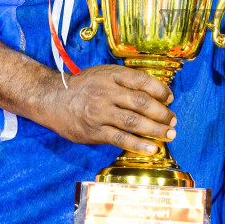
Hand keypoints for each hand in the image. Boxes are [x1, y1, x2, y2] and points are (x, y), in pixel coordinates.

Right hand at [41, 64, 175, 155]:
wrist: (51, 99)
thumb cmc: (83, 87)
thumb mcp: (104, 74)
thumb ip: (126, 81)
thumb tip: (157, 93)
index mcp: (112, 75)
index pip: (142, 80)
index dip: (160, 90)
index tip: (170, 98)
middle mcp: (107, 92)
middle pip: (142, 102)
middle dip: (162, 112)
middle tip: (173, 120)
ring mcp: (100, 112)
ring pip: (134, 121)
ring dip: (156, 129)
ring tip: (170, 134)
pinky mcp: (95, 131)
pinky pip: (121, 139)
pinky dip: (139, 144)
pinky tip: (152, 148)